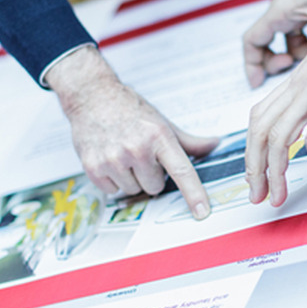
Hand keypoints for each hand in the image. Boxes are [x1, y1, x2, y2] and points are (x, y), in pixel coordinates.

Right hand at [46, 46, 217, 219]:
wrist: (93, 97)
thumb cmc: (129, 109)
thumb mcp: (161, 122)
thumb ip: (188, 141)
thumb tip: (213, 145)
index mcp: (158, 137)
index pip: (182, 171)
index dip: (194, 193)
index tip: (202, 210)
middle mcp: (137, 149)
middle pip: (156, 186)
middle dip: (151, 175)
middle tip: (142, 156)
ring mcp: (114, 159)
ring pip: (134, 190)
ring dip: (132, 178)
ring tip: (124, 155)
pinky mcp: (94, 167)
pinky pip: (113, 191)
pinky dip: (113, 180)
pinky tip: (110, 160)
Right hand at [242, 0, 306, 87]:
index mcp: (280, 12)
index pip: (252, 41)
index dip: (251, 63)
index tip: (257, 81)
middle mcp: (286, 12)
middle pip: (270, 45)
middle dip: (278, 61)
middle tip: (292, 67)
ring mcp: (301, 10)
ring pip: (293, 41)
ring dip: (302, 52)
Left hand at [245, 14, 306, 205]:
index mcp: (305, 83)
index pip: (265, 118)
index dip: (258, 147)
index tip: (263, 173)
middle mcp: (301, 87)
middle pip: (260, 132)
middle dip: (256, 168)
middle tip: (259, 197)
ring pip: (278, 138)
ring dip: (275, 172)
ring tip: (277, 198)